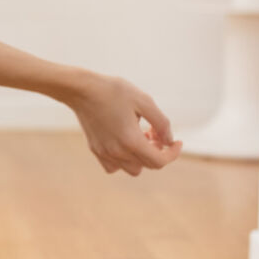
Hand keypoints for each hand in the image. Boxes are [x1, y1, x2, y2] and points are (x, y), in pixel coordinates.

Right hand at [64, 73, 183, 175]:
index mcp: (131, 140)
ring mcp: (105, 153)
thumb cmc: (114, 91)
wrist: (81, 89)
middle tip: (155, 132)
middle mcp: (117, 152)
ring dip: (141, 158)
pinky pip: (114, 166)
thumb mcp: (144, 101)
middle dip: (158, 151)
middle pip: (148, 165)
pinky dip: (123, 160)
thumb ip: (162, 123)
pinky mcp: (95, 150)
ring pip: (132, 169)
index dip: (173, 153)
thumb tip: (169, 140)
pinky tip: (123, 143)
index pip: (160, 161)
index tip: (177, 142)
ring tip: (139, 137)